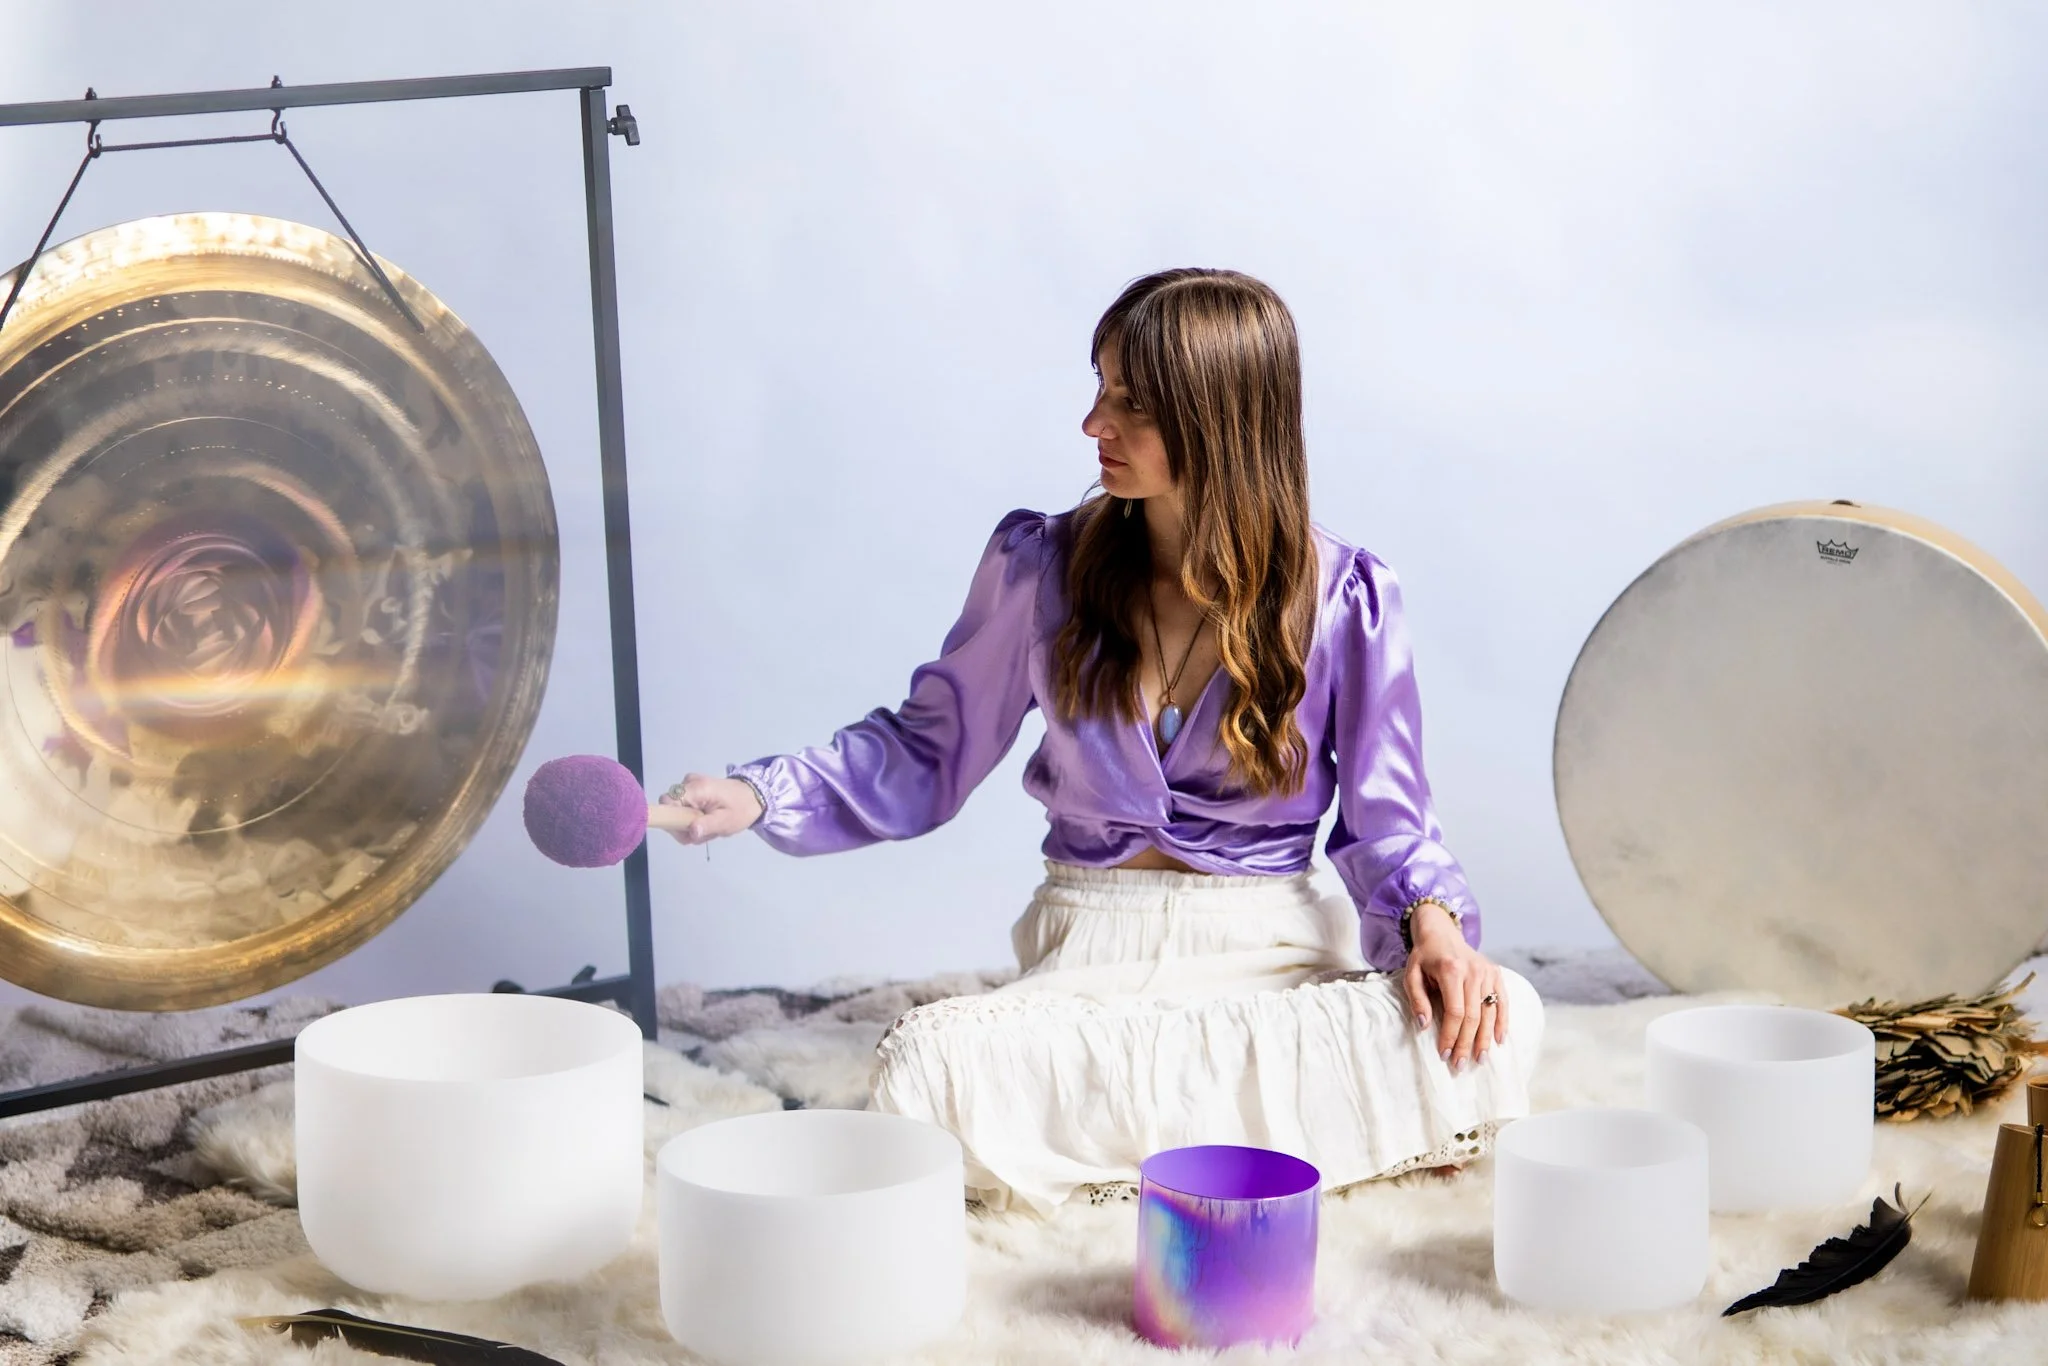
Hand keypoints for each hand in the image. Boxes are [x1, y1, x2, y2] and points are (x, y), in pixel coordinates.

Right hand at [654, 773, 762, 844]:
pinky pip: (683, 807)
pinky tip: (706, 821)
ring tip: (709, 826)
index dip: (671, 820)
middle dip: (683, 826)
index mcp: (697, 788)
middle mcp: (689, 782)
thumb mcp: (726, 822)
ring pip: (676, 810)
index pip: (667, 802)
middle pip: (670, 808)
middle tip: (703, 833)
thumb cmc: (741, 809)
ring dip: (690, 824)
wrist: (754, 796)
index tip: (687, 832)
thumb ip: (707, 826)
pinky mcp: (693, 789)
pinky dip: (692, 818)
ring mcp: (690, 784)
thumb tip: (691, 831)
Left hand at [1400, 903, 1508, 1072]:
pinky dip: (1502, 1022)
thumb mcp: (1412, 974)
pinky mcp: (1496, 973)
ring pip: (1489, 1012)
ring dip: (1484, 1039)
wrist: (1441, 933)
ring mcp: (1488, 972)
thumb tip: (1424, 1025)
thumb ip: (1417, 999)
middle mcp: (1474, 971)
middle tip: (1460, 1065)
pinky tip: (1498, 1041)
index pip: (1455, 1012)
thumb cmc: (1424, 957)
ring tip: (1479, 1059)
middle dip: (1467, 1043)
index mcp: (1451, 971)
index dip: (1451, 1035)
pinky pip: (1502, 1002)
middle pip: (1473, 1016)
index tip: (1444, 1054)